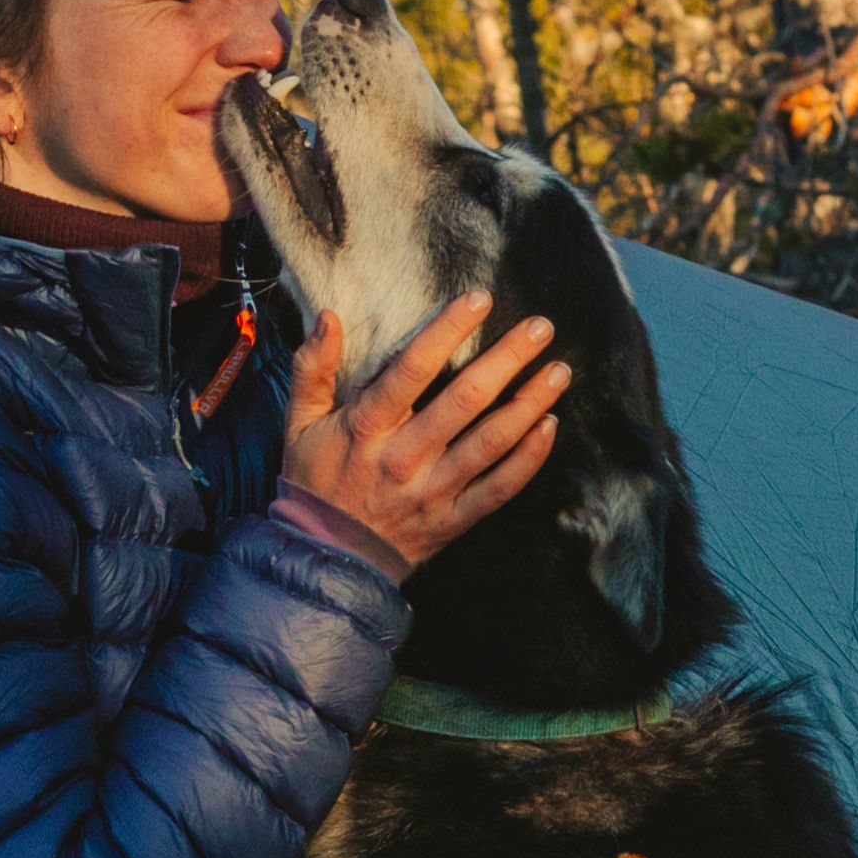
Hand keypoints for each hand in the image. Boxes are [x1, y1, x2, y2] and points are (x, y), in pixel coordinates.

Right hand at [280, 293, 566, 575]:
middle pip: (464, 400)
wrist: (326, 558)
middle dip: (507, 359)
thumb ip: (312, 369)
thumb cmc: (316, 482)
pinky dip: (529, 459)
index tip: (479, 299)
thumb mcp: (299, 423)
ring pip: (491, 443)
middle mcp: (404, 457)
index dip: (448, 330)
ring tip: (558, 372)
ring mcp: (432, 491)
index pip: (412, 369)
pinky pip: (499, 489)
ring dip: (529, 404)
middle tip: (540, 328)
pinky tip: (549, 426)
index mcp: (366, 428)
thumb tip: (328, 317)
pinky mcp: (453, 520)